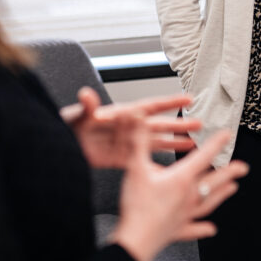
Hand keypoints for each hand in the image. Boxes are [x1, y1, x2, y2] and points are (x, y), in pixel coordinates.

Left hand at [61, 87, 201, 168]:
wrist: (61, 147)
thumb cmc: (68, 126)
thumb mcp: (79, 116)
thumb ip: (87, 106)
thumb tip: (86, 93)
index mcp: (122, 114)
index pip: (150, 106)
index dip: (169, 102)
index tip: (188, 98)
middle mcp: (128, 128)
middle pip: (159, 125)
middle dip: (179, 125)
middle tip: (199, 124)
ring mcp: (127, 144)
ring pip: (155, 142)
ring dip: (173, 142)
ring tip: (193, 143)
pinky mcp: (121, 159)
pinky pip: (144, 160)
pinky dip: (157, 163)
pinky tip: (170, 167)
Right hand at [108, 127, 248, 260]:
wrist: (135, 240)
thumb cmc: (137, 206)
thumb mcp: (136, 169)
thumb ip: (139, 143)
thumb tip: (139, 122)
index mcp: (181, 179)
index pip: (203, 157)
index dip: (216, 143)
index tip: (227, 136)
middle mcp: (188, 196)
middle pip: (213, 181)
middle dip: (229, 172)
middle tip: (242, 167)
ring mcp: (186, 215)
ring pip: (209, 202)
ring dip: (222, 194)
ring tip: (233, 188)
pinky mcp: (179, 230)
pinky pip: (196, 228)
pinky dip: (204, 228)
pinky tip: (211, 228)